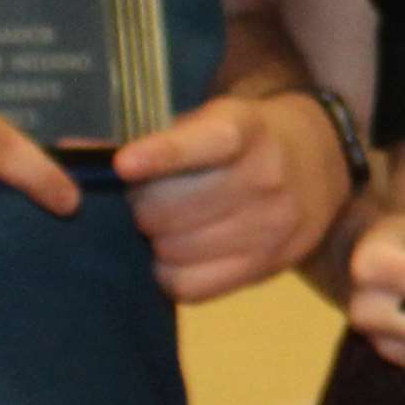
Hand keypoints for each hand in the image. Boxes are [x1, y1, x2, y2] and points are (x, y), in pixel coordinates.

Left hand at [117, 89, 343, 304]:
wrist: (319, 165)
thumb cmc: (246, 141)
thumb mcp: (215, 119)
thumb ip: (159, 137)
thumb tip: (84, 156)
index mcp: (246, 131)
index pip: (204, 144)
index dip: (161, 155)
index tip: (123, 165)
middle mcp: (264, 179)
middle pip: (169, 208)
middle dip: (141, 204)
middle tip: (145, 197)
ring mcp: (268, 229)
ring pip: (173, 249)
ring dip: (155, 238)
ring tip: (167, 222)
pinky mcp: (264, 268)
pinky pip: (188, 285)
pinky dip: (168, 272)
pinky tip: (177, 254)